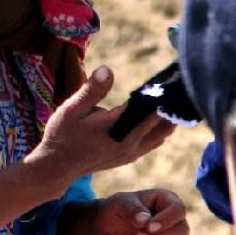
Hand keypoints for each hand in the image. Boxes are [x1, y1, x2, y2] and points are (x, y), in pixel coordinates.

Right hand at [26, 66, 176, 187]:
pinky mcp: (130, 157)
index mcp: (117, 128)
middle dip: (169, 102)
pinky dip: (162, 128)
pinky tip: (162, 116)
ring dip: (169, 116)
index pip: (148, 106)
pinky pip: (155, 141)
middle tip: (178, 84)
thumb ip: (91, 90)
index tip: (171, 77)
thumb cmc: (62, 134)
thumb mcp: (71, 109)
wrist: (57, 165)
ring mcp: (132, 152)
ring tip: (174, 98)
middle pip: (161, 120)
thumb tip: (107, 69)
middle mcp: (130, 142)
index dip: (160, 91)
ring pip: (163, 133)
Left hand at [95, 190, 188, 234]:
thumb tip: (146, 220)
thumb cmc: (116, 209)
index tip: (149, 226)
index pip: (179, 209)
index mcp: (166, 200)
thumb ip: (132, 209)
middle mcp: (174, 219)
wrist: (107, 228)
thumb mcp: (120, 203)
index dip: (167, 220)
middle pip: (183, 231)